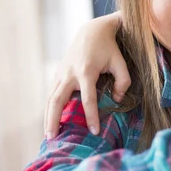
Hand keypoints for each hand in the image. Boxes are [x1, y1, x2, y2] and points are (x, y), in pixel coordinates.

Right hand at [44, 12, 129, 138]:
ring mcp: (61, 73)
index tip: (94, 132)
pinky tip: (51, 120)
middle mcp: (70, 73)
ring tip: (48, 135)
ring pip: (50, 98)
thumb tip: (116, 101)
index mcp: (86, 71)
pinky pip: (51, 93)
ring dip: (47, 117)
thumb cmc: (109, 48)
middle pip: (57, 101)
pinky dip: (49, 107)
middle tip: (53, 139)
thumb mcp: (121, 63)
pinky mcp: (58, 73)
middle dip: (54, 120)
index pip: (87, 99)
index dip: (91, 116)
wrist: (92, 31)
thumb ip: (123, 82)